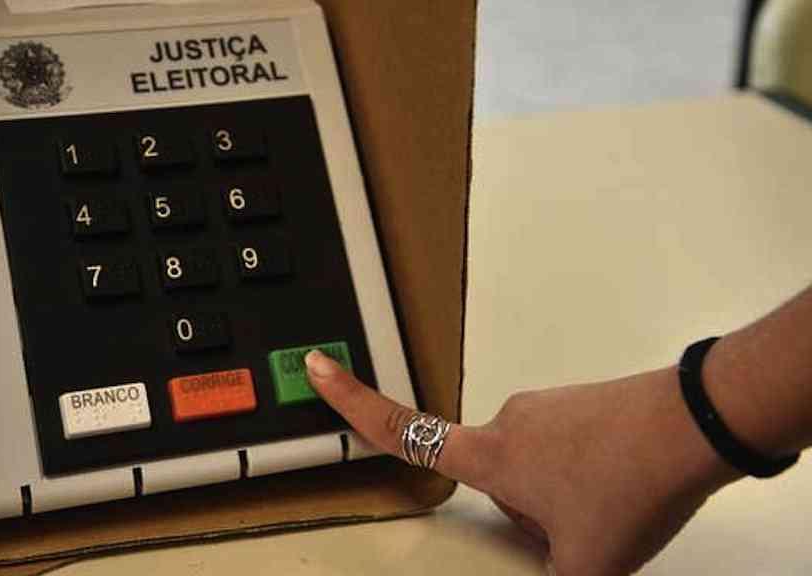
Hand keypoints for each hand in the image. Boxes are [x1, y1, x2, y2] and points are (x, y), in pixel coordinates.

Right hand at [304, 350, 738, 575]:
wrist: (698, 423)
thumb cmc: (632, 483)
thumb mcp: (589, 561)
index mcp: (492, 456)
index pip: (403, 431)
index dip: (352, 404)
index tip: (318, 366)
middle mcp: (510, 422)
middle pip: (493, 481)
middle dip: (526, 513)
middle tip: (583, 526)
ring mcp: (547, 408)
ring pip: (534, 471)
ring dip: (562, 497)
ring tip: (613, 505)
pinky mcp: (581, 404)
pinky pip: (568, 452)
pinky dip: (587, 476)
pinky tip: (625, 485)